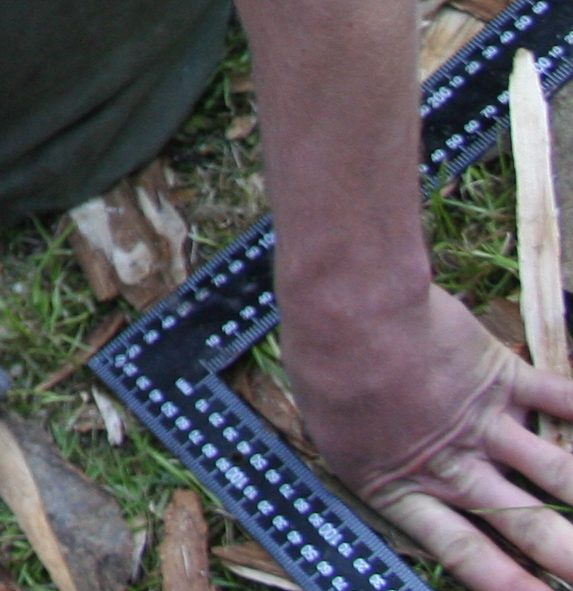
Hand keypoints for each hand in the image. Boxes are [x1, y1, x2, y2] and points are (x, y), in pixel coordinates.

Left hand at [290, 283, 572, 589]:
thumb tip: (416, 485)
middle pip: (527, 525)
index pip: (466, 550)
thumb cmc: (325, 370)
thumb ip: (387, 467)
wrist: (348, 311)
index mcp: (406, 487)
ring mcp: (485, 423)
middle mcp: (456, 465)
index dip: (507, 582)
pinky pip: (560, 399)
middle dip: (567, 557)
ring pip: (559, 473)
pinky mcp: (502, 376)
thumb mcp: (340, 437)